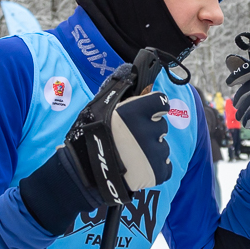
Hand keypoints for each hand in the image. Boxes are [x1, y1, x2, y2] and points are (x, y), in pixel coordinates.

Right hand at [20, 49, 174, 234]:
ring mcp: (154, 153)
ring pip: (162, 146)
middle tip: (131, 139)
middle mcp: (147, 130)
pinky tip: (138, 167)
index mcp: (135, 111)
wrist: (84, 173)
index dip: (154, 107)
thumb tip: (136, 75)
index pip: (161, 101)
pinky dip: (155, 167)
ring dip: (151, 150)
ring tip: (130, 155)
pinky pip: (165, 166)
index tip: (148, 112)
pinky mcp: (157, 172)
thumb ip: (120, 92)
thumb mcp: (100, 107)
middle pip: (161, 125)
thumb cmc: (89, 137)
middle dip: (149, 130)